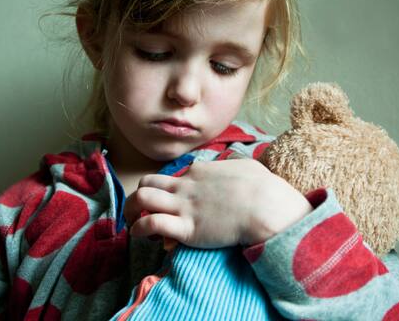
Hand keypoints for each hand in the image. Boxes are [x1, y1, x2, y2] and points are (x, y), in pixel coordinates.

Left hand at [123, 159, 312, 247]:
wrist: (266, 206)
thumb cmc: (263, 188)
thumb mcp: (246, 166)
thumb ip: (233, 165)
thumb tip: (233, 164)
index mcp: (200, 170)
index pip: (173, 175)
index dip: (167, 189)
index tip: (172, 202)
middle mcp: (186, 185)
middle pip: (148, 182)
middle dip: (139, 195)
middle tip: (139, 210)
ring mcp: (184, 206)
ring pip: (142, 199)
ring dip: (131, 210)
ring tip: (131, 221)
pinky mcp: (185, 228)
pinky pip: (151, 223)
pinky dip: (139, 228)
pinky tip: (139, 234)